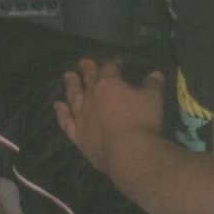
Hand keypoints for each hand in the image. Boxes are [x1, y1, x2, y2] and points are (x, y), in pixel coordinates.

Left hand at [54, 58, 164, 174]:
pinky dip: (61, 113)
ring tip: (68, 76)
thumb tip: (156, 73)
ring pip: (73, 96)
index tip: (117, 62)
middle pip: (88, 78)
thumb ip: (153, 85)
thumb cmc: (142, 121)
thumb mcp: (153, 99)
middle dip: (87, 68)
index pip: (110, 68)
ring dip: (70, 85)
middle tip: (83, 62)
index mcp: (109, 84)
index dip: (113, 63)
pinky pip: (66, 121)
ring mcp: (82, 115)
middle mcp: (91, 97)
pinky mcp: (78, 134)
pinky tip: (58, 106)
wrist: (127, 152)